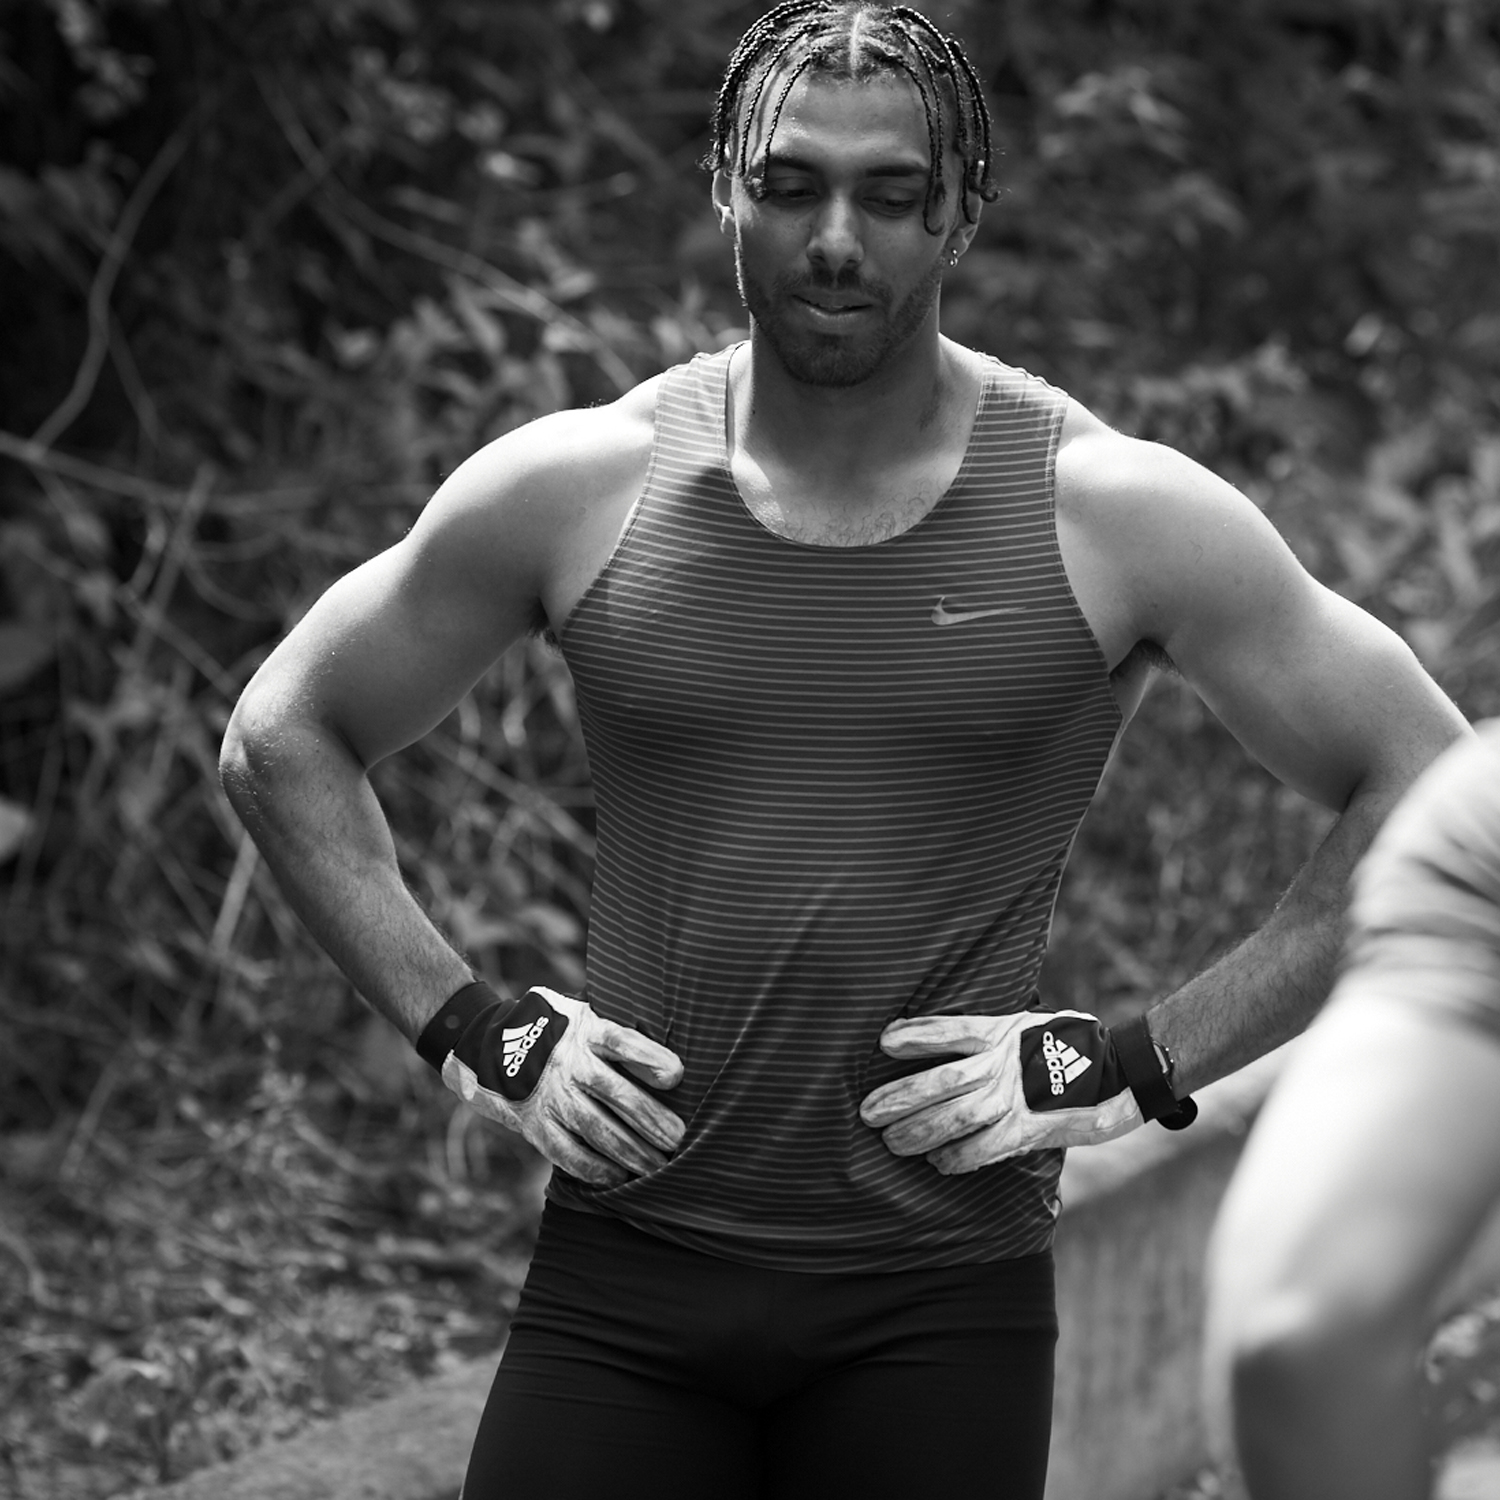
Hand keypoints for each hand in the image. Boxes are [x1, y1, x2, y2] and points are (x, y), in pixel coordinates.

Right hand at [442, 987, 685, 1186]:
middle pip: (613, 1091)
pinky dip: (593, 1168)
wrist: (492, 1045)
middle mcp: (567, 1061)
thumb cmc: (559, 1031)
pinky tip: (618, 1178)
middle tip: (678, 1139)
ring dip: (629, 1150)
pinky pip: (566, 1152)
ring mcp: (549, 1094)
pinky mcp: (534, 1123)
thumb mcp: (583, 1016)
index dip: (649, 1058)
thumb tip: (670, 1061)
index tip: (676, 1076)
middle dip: (649, 1118)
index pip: (621, 1041)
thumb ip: (616, 1032)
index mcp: (585, 1029)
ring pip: (594, 1127)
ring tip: (657, 1166)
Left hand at [858, 1009, 1142, 1173]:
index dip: (916, 1035)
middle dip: (901, 1096)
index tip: (883, 1041)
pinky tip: (939, 1164)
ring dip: (920, 1131)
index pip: (950, 1030)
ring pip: (957, 1117)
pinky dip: (960, 1158)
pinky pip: (987, 1148)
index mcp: (1002, 1031)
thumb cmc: (1073, 1047)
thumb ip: (996, 1033)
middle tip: (867, 1112)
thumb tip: (958, 1035)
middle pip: (942, 1080)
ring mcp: (1017, 1097)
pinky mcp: (1032, 1130)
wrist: (1125, 1073)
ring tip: (891, 1142)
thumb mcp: (1031, 1025)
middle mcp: (1004, 1062)